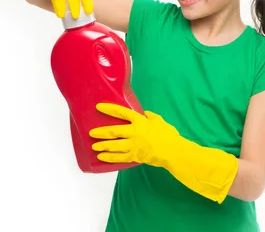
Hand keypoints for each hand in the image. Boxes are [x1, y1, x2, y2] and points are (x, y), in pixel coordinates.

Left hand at [90, 102, 238, 203]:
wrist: (173, 151)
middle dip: (101, 132)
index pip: (121, 112)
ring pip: (114, 145)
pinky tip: (102, 157)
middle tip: (91, 133)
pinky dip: (109, 157)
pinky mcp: (135, 156)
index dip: (109, 109)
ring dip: (103, 146)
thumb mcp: (160, 121)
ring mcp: (133, 145)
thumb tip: (146, 114)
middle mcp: (134, 132)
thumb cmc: (168, 135)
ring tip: (94, 146)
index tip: (99, 107)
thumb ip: (151, 117)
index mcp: (139, 121)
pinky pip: (119, 157)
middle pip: (114, 131)